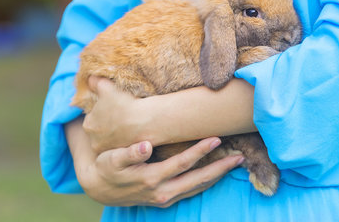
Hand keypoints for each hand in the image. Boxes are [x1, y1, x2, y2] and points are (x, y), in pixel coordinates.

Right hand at [75, 136, 244, 207]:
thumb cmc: (106, 167)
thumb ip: (129, 153)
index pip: (182, 163)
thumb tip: (146, 146)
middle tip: (239, 158)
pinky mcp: (165, 199)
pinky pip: (191, 191)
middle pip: (197, 180)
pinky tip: (215, 174)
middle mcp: (162, 192)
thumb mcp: (112, 158)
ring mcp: (165, 198)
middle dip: (220, 169)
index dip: (201, 151)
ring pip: (197, 188)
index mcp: (151, 179)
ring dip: (216, 177)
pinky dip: (205, 182)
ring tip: (233, 164)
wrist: (99, 188)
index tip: (217, 139)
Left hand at [83, 76, 145, 152]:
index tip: (114, 105)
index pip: (93, 116)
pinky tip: (134, 130)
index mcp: (87, 125)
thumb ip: (95, 82)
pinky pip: (123, 144)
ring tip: (129, 121)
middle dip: (108, 122)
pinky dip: (127, 138)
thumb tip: (90, 79)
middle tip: (122, 113)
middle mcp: (94, 141)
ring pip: (112, 138)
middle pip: (101, 129)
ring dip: (117, 131)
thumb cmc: (124, 104)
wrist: (145, 120)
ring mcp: (110, 150)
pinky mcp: (123, 154)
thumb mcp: (106, 87)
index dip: (104, 110)